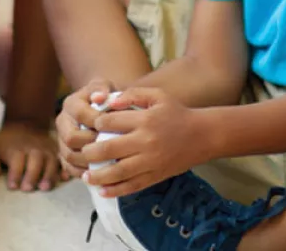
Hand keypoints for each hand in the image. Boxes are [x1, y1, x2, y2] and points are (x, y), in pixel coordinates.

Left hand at [0, 121, 63, 191]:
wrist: (26, 124)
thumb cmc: (7, 141)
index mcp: (17, 149)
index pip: (16, 162)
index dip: (14, 175)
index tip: (13, 186)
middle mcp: (34, 149)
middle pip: (35, 162)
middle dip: (32, 176)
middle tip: (28, 189)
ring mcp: (48, 150)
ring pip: (51, 162)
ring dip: (49, 175)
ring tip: (45, 187)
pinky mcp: (57, 152)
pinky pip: (64, 160)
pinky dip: (65, 169)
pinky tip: (65, 178)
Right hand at [54, 80, 113, 174]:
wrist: (100, 107)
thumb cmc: (106, 97)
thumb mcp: (105, 87)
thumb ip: (102, 89)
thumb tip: (100, 97)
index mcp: (70, 104)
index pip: (80, 114)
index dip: (98, 122)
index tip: (116, 126)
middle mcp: (62, 122)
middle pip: (71, 138)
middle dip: (93, 144)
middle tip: (113, 148)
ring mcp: (61, 140)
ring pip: (69, 155)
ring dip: (88, 161)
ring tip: (108, 163)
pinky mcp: (64, 155)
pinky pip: (70, 168)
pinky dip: (84, 173)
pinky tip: (100, 173)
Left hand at [81, 87, 208, 197]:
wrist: (203, 135)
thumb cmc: (177, 113)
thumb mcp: (157, 96)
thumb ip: (132, 94)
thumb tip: (107, 102)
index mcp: (144, 120)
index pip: (109, 122)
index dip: (96, 124)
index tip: (92, 125)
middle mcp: (146, 142)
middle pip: (108, 149)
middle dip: (90, 152)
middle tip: (82, 152)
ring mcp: (150, 161)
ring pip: (117, 172)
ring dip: (97, 175)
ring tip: (85, 176)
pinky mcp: (155, 175)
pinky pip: (132, 186)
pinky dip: (115, 190)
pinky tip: (102, 190)